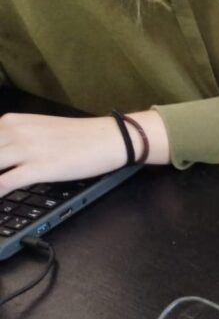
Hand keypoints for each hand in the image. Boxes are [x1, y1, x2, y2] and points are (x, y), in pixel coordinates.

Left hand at [0, 112, 134, 193]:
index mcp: (11, 122)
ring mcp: (26, 149)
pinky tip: (0, 197)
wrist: (108, 138)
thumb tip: (1, 154)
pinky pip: (5, 182)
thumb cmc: (78, 137)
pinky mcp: (40, 167)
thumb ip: (14, 139)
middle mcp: (14, 132)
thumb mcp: (38, 129)